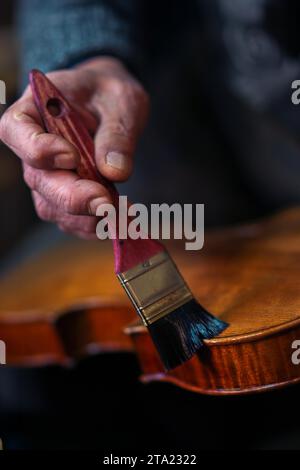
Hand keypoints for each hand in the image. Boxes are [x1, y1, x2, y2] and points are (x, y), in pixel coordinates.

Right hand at [0, 57, 148, 237]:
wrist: (111, 107)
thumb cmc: (109, 94)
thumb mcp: (121, 100)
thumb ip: (117, 132)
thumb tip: (115, 172)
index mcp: (35, 110)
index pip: (16, 130)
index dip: (38, 149)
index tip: (72, 156)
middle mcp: (33, 149)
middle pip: (38, 179)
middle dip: (72, 196)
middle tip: (106, 203)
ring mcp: (47, 177)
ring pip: (53, 207)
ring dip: (88, 216)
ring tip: (125, 214)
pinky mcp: (64, 198)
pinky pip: (72, 220)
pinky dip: (96, 225)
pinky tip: (122, 221)